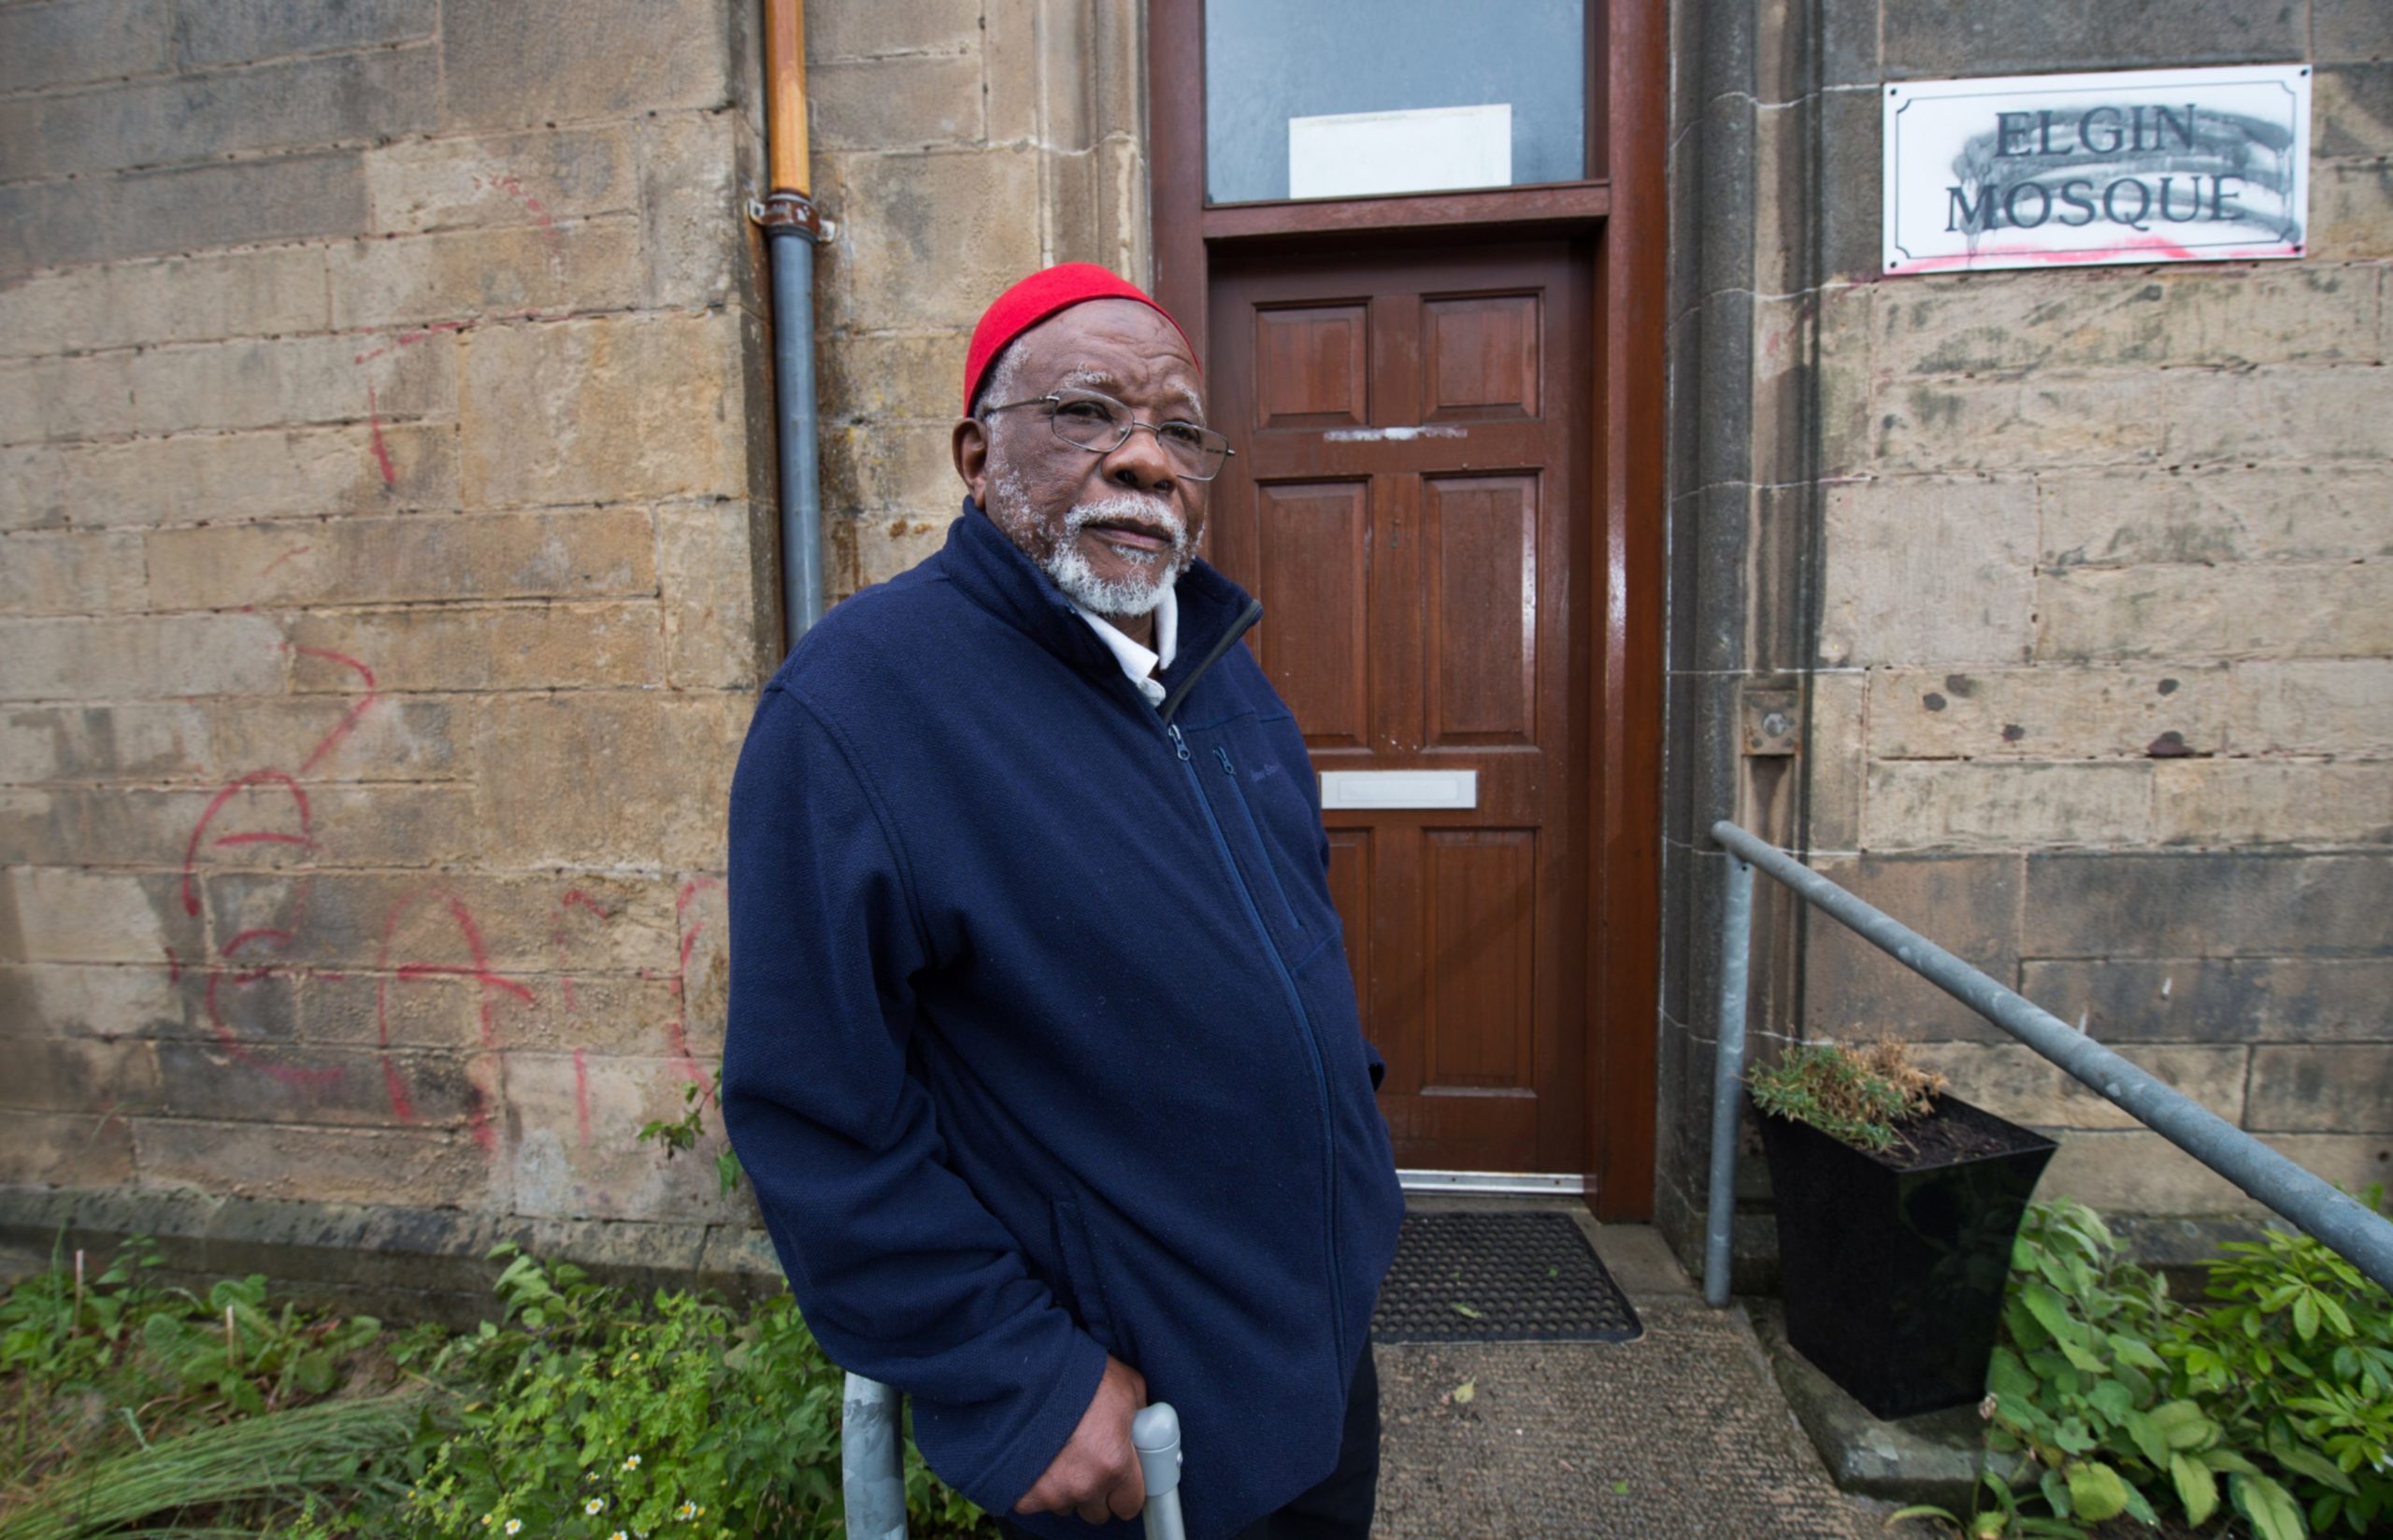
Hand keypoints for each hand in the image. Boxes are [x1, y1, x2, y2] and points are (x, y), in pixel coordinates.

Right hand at [1014, 1354, 1147, 1524]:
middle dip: (1096, 1491)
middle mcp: (1085, 1485)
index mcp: (1115, 1464)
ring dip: (1067, 1488)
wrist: (1028, 1373)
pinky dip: (1037, 1486)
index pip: (1129, 1505)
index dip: (1126, 1492)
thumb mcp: (1127, 1386)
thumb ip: (1140, 1414)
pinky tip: (1037, 1459)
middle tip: (1089, 1462)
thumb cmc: (1078, 1376)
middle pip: (1097, 1511)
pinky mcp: (1023, 1495)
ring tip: (1060, 1453)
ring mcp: (1051, 1493)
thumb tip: (1147, 1425)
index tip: (1121, 1482)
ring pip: (1067, 1505)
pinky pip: (1036, 1502)